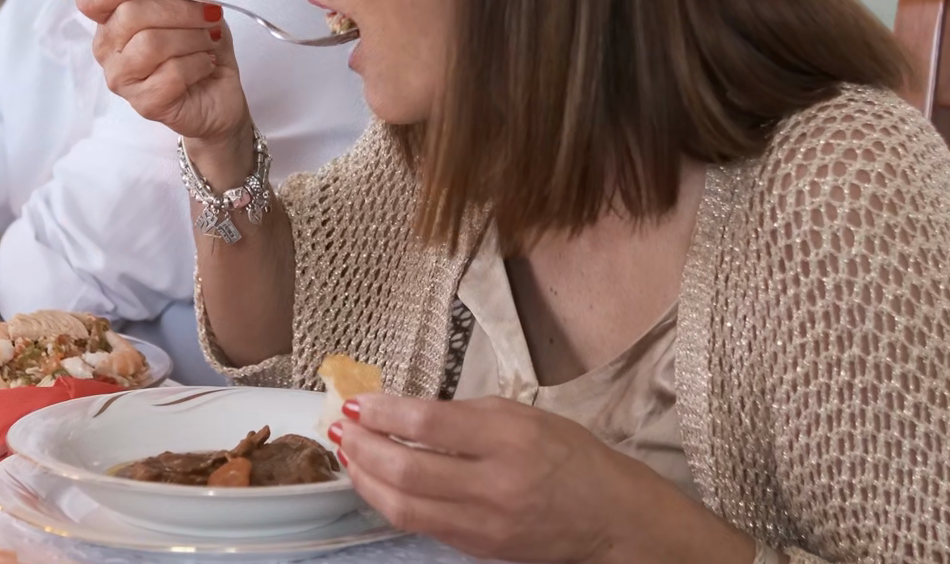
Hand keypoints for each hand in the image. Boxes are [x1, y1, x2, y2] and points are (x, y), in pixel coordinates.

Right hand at [74, 0, 251, 148]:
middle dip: (181, 10)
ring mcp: (122, 79)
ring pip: (152, 44)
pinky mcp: (144, 104)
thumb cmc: (200, 43)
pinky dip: (199, 63)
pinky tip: (204, 65)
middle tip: (208, 16)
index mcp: (111, 19)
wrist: (221, 89)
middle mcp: (107, 49)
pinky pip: (172, 73)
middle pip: (130, 14)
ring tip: (207, 42)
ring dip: (193, 38)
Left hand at [332, 394, 755, 562]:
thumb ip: (464, 413)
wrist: (610, 519)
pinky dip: (389, 501)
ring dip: (365, 478)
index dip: (383, 412)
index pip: (429, 426)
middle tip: (338, 426)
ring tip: (346, 453)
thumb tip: (402, 409)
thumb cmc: (571, 458)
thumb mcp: (524, 415)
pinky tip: (374, 481)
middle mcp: (496, 484)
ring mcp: (485, 523)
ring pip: (405, 507)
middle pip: (408, 471)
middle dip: (362, 447)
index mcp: (511, 439)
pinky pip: (421, 525)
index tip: (357, 400)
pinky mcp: (478, 548)